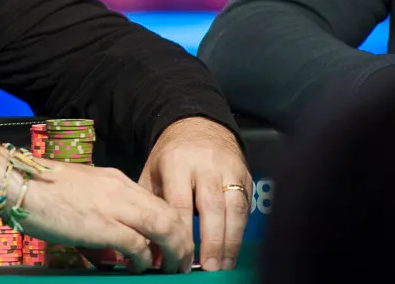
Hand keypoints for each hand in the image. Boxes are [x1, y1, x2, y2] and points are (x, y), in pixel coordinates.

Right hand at [15, 158, 193, 272]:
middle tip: (181, 264)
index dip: (174, 227)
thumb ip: (102, 208)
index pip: (159, 203)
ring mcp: (112, 204)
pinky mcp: (101, 224)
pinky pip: (137, 244)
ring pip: (163, 227)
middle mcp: (120, 188)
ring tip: (170, 269)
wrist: (18, 181)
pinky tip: (138, 268)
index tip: (174, 246)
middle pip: (170, 215)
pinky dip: (144, 260)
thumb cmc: (40, 188)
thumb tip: (114, 240)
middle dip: (182, 243)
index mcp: (115, 180)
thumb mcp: (81, 191)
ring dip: (173, 252)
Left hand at [139, 117, 250, 272]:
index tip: (180, 256)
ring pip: (235, 208)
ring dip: (231, 240)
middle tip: (209, 267)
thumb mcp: (152, 172)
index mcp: (176, 163)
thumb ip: (151, 205)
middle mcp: (205, 166)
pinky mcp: (246, 176)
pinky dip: (241, 230)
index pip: (180, 203)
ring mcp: (229, 170)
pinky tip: (234, 249)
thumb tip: (148, 243)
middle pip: (212, 206)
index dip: (183, 232)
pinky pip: (247, 206)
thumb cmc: (171, 157)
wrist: (197, 126)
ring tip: (224, 264)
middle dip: (212, 240)